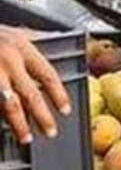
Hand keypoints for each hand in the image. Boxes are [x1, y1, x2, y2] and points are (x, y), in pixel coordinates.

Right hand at [0, 26, 70, 142]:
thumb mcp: (15, 32)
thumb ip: (38, 39)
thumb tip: (63, 40)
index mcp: (21, 48)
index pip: (47, 75)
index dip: (59, 94)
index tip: (65, 110)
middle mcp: (7, 60)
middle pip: (30, 94)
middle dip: (42, 116)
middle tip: (50, 131)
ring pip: (9, 104)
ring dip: (18, 123)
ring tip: (25, 137)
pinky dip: (0, 116)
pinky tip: (2, 124)